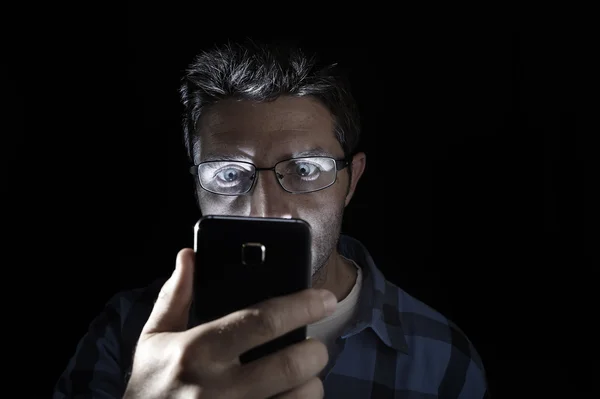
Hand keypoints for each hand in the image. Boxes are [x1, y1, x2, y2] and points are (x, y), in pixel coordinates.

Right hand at [123, 248, 336, 398]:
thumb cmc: (150, 386)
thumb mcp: (154, 339)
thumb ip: (176, 296)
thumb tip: (190, 256)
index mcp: (196, 352)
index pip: (260, 321)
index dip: (301, 306)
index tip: (324, 299)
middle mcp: (216, 389)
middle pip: (290, 364)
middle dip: (314, 351)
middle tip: (315, 346)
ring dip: (311, 384)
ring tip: (304, 376)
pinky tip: (290, 397)